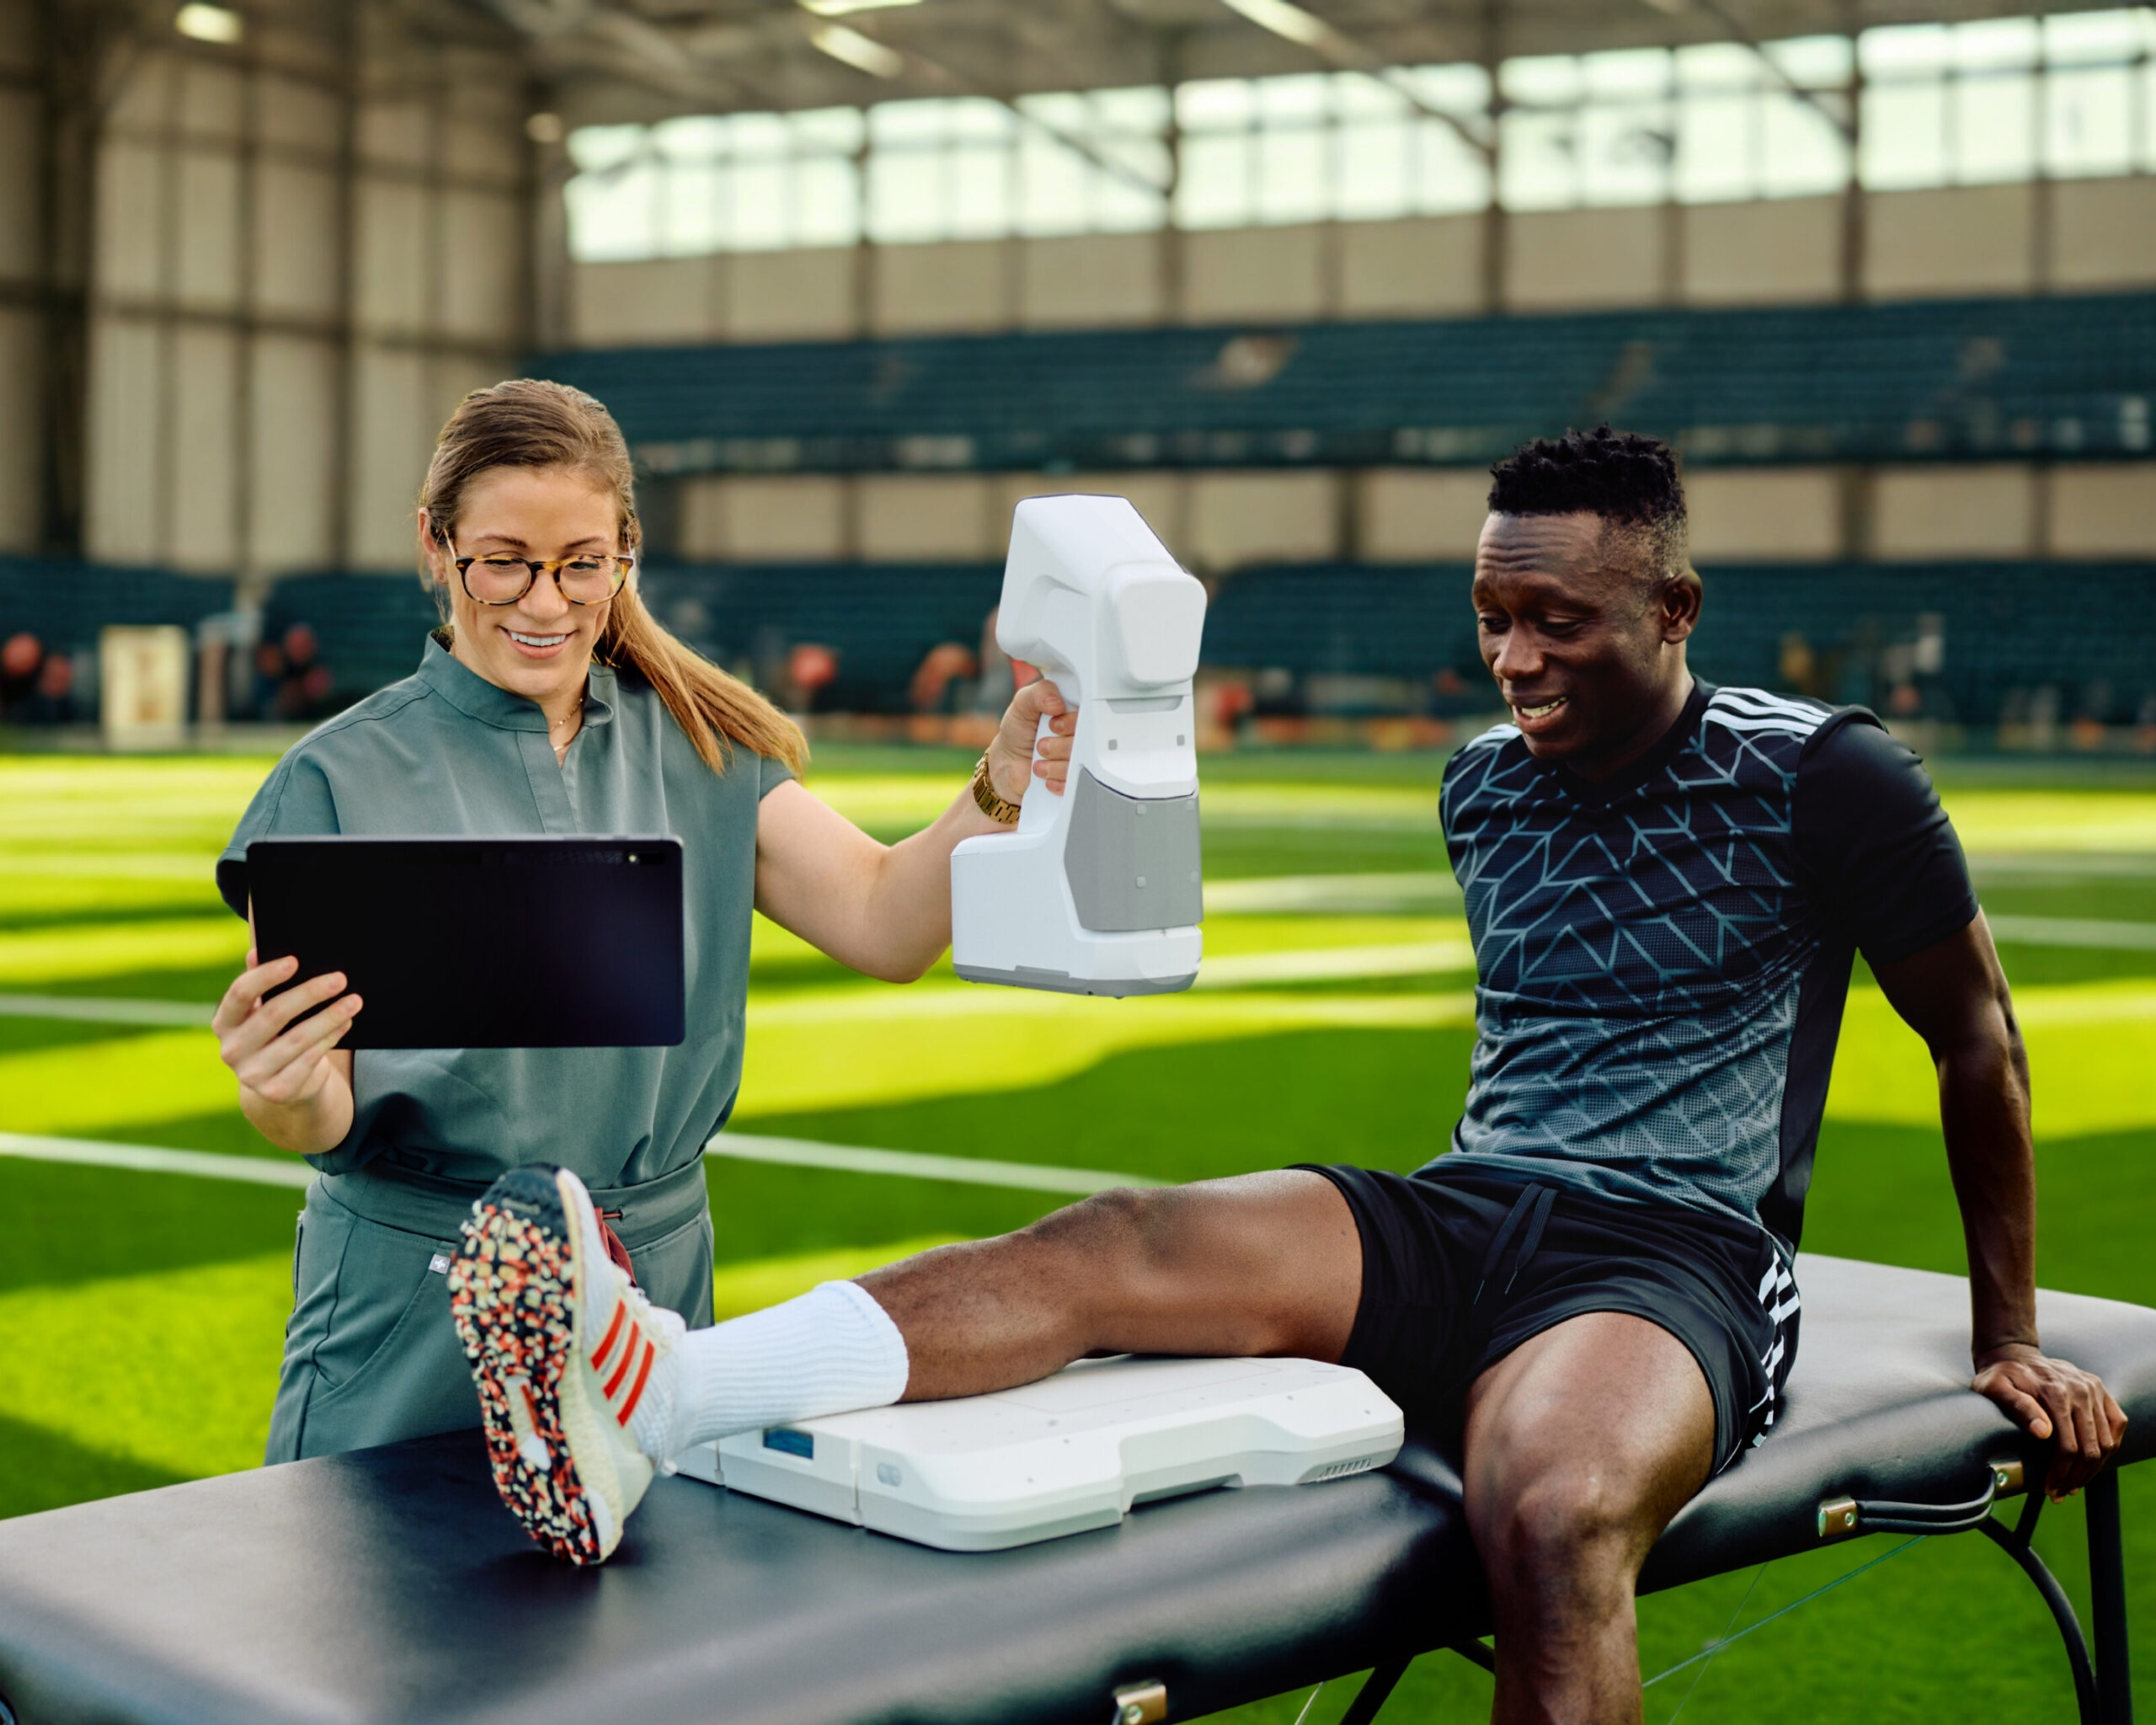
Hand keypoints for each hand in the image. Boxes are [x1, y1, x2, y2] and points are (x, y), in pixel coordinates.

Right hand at [214, 947, 360, 1110]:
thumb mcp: (263, 1010)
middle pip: (274, 1014)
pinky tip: (346, 1023)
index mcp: (224, 1023)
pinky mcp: (276, 1091)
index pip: (240, 993)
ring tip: (354, 1001)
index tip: (295, 961)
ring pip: (298, 1038)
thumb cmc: (275, 1033)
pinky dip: (331, 1037)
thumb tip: (256, 951)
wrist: (283, 1083)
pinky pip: (310, 1059)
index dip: (266, 976)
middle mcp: (231, 1050)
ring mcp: (252, 1074)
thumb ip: (260, 982)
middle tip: (340, 978)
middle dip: (310, 993)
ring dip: (330, 1016)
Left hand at [986, 676, 1075, 800]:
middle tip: (1041, 745)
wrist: (1008, 762)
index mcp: (1073, 713)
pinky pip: (1075, 783)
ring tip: (1038, 762)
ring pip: (1079, 765)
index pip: (1089, 715)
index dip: (1072, 722)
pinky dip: (1057, 781)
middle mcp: (1079, 735)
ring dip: (1054, 766)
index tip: (1053, 725)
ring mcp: (1078, 758)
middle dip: (1059, 746)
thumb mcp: (1022, 704)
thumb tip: (1056, 701)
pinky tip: (1045, 776)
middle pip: (1086, 742)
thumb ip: (1039, 693)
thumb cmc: (1018, 731)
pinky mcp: (1074, 779)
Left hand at [1972, 1343, 2126, 1497]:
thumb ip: (2017, 1407)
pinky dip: (2111, 1446)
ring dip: (2094, 1468)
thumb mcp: (1994, 1388)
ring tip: (2075, 1483)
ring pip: (2107, 1442)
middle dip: (2076, 1477)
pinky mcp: (2100, 1389)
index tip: (2050, 1490)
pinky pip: (2118, 1423)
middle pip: (2090, 1449)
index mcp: (2054, 1392)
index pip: (2068, 1446)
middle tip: (2061, 1493)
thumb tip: (2043, 1433)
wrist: (2011, 1354)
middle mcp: (2080, 1390)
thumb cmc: (1999, 1377)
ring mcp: (2093, 1389)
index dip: (2061, 1473)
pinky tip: (2095, 1461)